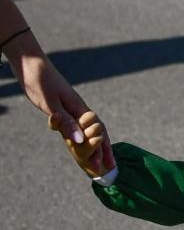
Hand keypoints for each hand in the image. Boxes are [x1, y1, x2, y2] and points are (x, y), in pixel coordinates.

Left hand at [22, 55, 114, 173]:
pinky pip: (75, 124)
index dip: (104, 149)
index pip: (98, 132)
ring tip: (97, 157)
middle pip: (97, 131)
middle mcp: (78, 108)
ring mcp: (70, 106)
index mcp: (79, 109)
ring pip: (86, 128)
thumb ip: (66, 123)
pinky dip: (80, 135)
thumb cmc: (40, 81)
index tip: (107, 165)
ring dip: (92, 144)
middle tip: (108, 166)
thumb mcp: (51, 104)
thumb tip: (81, 142)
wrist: (30, 63)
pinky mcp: (61, 105)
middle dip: (103, 149)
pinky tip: (79, 140)